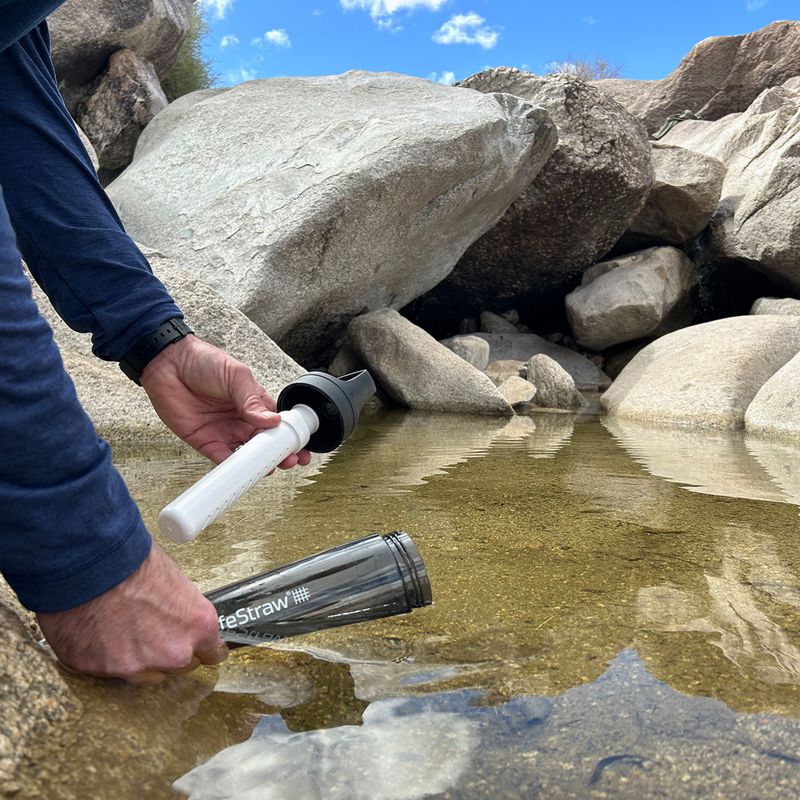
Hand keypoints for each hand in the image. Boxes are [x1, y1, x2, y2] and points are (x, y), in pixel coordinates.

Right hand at [36, 544, 227, 684]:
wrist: (91, 566)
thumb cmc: (134, 563)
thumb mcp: (175, 579)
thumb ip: (183, 610)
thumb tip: (179, 616)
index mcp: (198, 625)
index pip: (213, 652)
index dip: (204, 647)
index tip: (200, 646)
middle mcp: (173, 652)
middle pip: (182, 666)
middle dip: (172, 651)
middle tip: (155, 631)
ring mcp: (138, 667)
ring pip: (149, 675)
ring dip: (143, 660)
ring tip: (127, 633)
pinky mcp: (104, 671)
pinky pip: (113, 671)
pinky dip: (109, 658)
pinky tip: (103, 635)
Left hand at [140, 334, 311, 465]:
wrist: (168, 363)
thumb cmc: (204, 362)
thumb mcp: (236, 376)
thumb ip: (253, 400)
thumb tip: (273, 421)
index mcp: (254, 402)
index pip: (278, 424)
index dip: (290, 437)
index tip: (301, 447)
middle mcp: (242, 419)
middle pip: (266, 444)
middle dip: (280, 454)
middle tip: (290, 461)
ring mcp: (224, 431)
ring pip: (246, 456)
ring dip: (258, 464)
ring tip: (270, 468)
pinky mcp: (204, 440)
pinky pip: (220, 458)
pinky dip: (231, 467)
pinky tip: (242, 470)